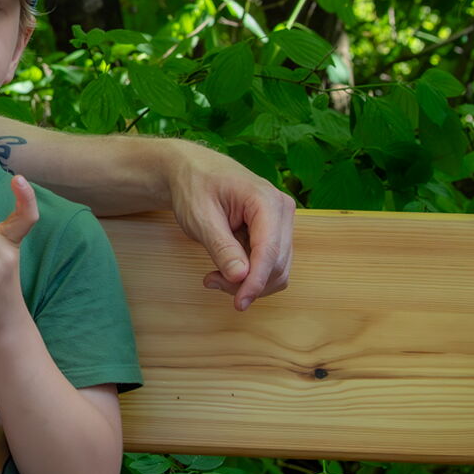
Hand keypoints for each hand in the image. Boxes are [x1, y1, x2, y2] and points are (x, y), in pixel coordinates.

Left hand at [167, 144, 294, 310]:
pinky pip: (270, 264)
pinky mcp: (274, 233)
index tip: (240, 303)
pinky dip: (250, 274)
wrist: (191, 170)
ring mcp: (281, 222)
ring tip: (212, 277)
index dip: (256, 281)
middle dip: (247, 283)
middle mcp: (282, 211)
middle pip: (277, 264)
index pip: (269, 250)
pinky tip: (223, 271)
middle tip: (210, 282)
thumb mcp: (200, 217)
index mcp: (266, 200)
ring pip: (276, 268)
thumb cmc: (194, 187)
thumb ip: (221, 247)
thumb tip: (241, 277)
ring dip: (248, 281)